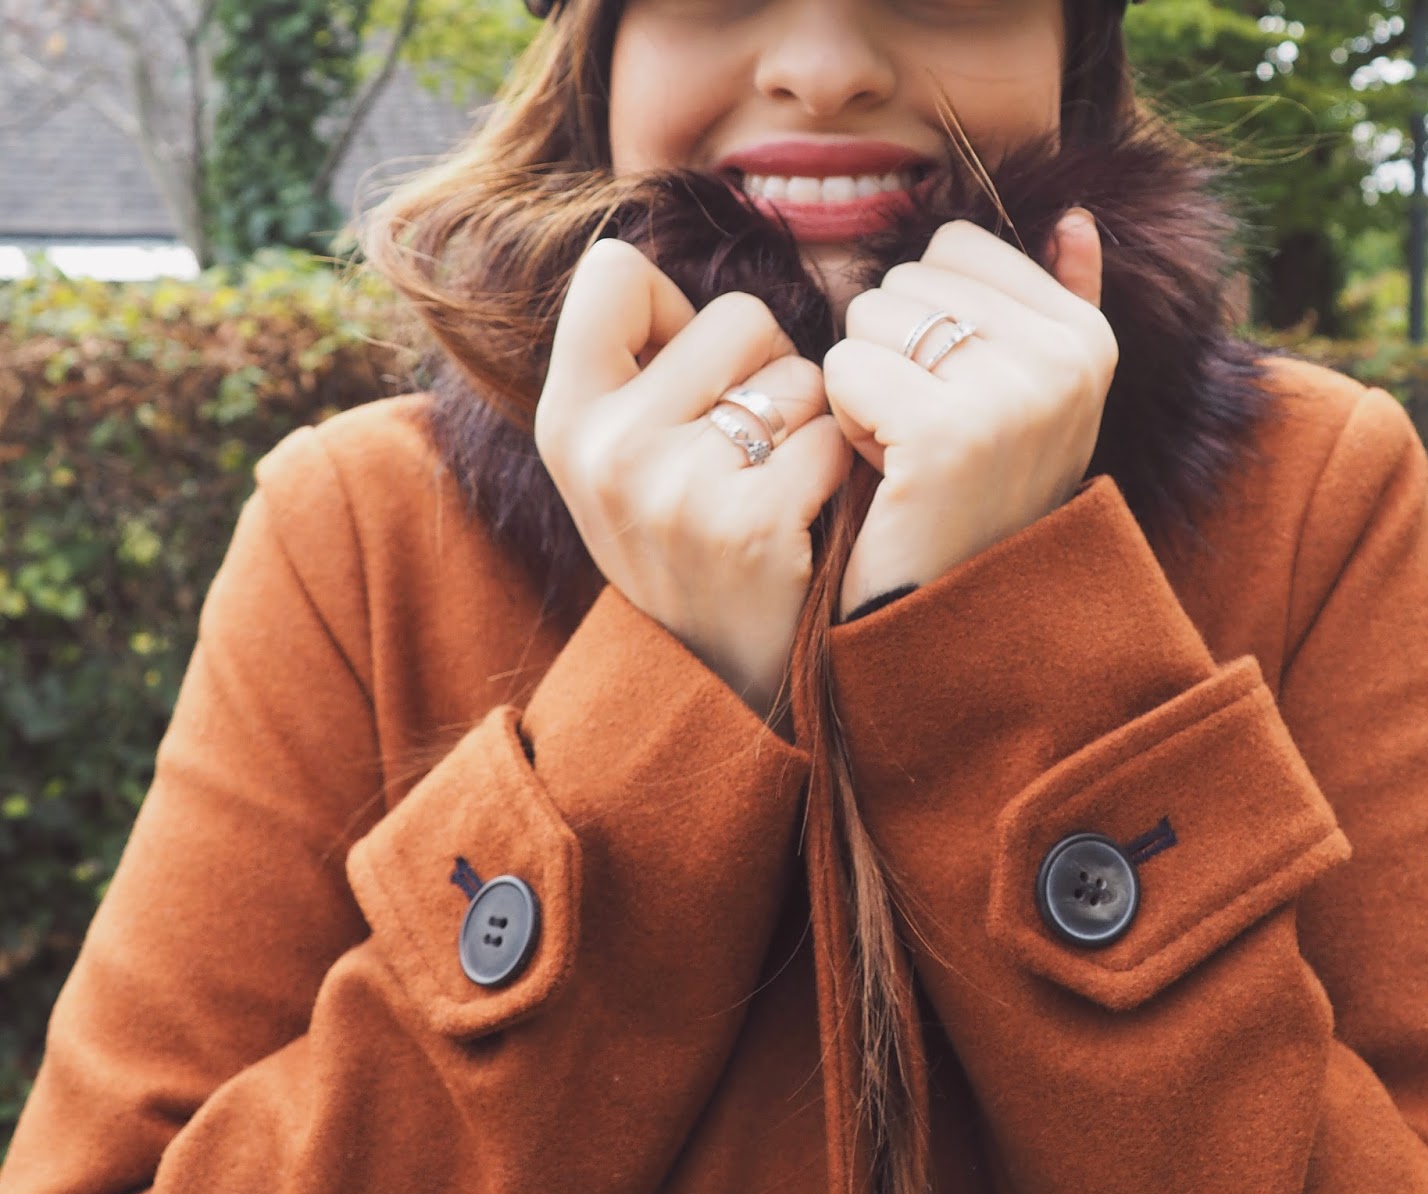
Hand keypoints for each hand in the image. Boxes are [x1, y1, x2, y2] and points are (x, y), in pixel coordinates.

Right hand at [535, 239, 853, 719]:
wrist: (722, 683)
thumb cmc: (687, 545)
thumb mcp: (620, 460)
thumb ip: (637, 364)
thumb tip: (668, 252)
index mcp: (566, 420)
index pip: (615, 270)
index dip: (674, 311)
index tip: (691, 375)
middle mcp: (607, 449)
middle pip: (737, 314)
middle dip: (767, 371)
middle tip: (750, 453)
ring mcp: (675, 489)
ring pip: (799, 374)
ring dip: (811, 423)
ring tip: (778, 489)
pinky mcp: (750, 525)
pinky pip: (831, 435)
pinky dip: (837, 471)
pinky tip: (808, 521)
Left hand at [821, 209, 1117, 620]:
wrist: (955, 621)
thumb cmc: (972, 502)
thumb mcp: (1032, 404)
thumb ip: (1056, 305)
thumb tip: (1073, 217)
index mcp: (1089, 339)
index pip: (954, 248)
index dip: (927, 322)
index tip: (955, 400)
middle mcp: (1067, 358)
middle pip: (905, 280)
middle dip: (893, 357)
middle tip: (926, 440)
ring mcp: (1015, 394)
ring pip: (869, 318)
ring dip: (866, 389)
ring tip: (908, 457)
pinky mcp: (949, 433)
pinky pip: (845, 368)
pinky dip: (846, 423)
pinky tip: (886, 475)